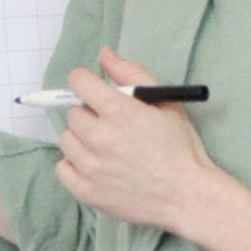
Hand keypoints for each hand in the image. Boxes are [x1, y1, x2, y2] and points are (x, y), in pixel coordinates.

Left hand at [53, 47, 217, 231]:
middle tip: (111, 125)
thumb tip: (104, 54)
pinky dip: (75, 165)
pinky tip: (97, 165)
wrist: (187, 196)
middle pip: (73, 112)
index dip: (87, 82)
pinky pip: (62, 168)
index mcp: (119, 111)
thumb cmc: (180, 149)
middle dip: (90, 114)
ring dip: (82, 139)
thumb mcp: (165, 103)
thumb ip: (131, 74)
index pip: (78, 81)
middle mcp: (99, 137)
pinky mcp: (86, 190)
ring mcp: (90, 166)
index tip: (94, 90)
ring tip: (106, 148)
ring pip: (66, 139)